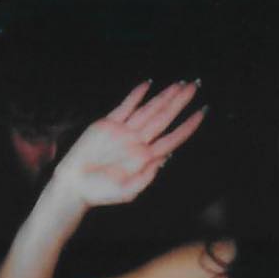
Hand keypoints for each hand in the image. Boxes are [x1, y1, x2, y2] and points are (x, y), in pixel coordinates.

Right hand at [51, 80, 206, 210]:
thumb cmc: (101, 193)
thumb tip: (166, 158)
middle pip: (165, 118)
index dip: (189, 125)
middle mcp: (139, 142)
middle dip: (180, 102)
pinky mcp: (108, 124)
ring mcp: (125, 131)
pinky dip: (136, 95)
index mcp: (147, 158)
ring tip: (179, 84)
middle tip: (195, 86)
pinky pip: (126, 106)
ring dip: (164, 96)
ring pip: (149, 109)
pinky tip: (148, 84)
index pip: (174, 138)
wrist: (75, 185)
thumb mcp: (128, 191)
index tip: (203, 112)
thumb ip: (146, 177)